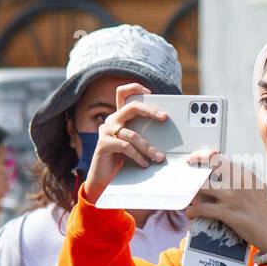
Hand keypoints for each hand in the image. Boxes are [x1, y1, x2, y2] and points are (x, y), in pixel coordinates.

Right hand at [81, 82, 167, 202]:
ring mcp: (105, 131)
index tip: (150, 92)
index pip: (122, 93)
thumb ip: (142, 132)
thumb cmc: (122, 159)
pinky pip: (125, 147)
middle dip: (150, 111)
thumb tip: (164, 126)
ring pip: (132, 134)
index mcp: (119, 117)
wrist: (103, 177)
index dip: (134, 88)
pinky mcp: (103, 144)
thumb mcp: (133, 143)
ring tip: (159, 157)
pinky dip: (138, 156)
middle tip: (164, 117)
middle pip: (131, 107)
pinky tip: (144, 163)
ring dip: (148, 147)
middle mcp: (111, 120)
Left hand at [184, 150, 266, 252]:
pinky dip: (192, 211)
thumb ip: (254, 183)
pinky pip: (202, 209)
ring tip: (189, 198)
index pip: (221, 160)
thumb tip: (249, 182)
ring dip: (193, 192)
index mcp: (246, 175)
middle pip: (210, 167)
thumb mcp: (266, 191)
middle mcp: (238, 182)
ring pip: (203, 187)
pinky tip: (190, 213)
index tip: (197, 160)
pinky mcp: (226, 212)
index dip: (205, 158)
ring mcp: (231, 197)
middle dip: (196, 170)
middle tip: (187, 177)